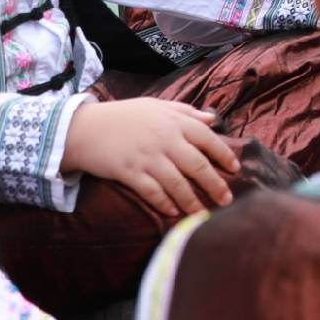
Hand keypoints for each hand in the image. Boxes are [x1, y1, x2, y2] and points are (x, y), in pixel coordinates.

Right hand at [62, 97, 237, 216]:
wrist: (84, 128)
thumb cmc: (123, 116)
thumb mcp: (156, 105)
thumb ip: (185, 112)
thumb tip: (212, 119)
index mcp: (174, 121)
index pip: (207, 139)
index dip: (223, 155)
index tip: (235, 169)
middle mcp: (164, 139)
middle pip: (197, 165)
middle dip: (215, 184)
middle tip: (227, 199)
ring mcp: (147, 157)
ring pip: (178, 184)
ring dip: (193, 201)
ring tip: (203, 214)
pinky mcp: (130, 172)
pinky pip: (153, 192)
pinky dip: (165, 203)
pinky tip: (174, 212)